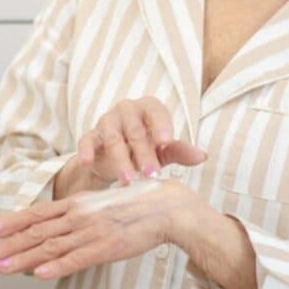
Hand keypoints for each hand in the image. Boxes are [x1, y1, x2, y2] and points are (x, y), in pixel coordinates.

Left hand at [0, 178, 199, 279]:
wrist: (168, 207)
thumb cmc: (140, 203)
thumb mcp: (105, 200)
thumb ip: (86, 210)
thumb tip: (69, 218)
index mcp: (80, 203)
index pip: (39, 213)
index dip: (14, 222)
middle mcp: (80, 216)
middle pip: (37, 232)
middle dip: (8, 246)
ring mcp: (91, 232)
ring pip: (50, 247)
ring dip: (22, 259)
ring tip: (1, 268)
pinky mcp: (106, 249)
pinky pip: (76, 260)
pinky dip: (56, 267)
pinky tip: (38, 274)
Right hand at [78, 96, 205, 184]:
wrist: (115, 157)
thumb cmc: (146, 148)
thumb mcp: (164, 150)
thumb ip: (180, 150)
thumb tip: (201, 156)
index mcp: (148, 107)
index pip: (156, 111)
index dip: (161, 125)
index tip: (166, 142)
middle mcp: (127, 110)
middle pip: (135, 130)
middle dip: (144, 154)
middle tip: (152, 174)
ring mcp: (106, 121)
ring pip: (113, 138)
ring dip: (121, 160)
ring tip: (128, 180)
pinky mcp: (90, 135)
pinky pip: (86, 140)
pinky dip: (86, 151)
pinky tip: (88, 162)